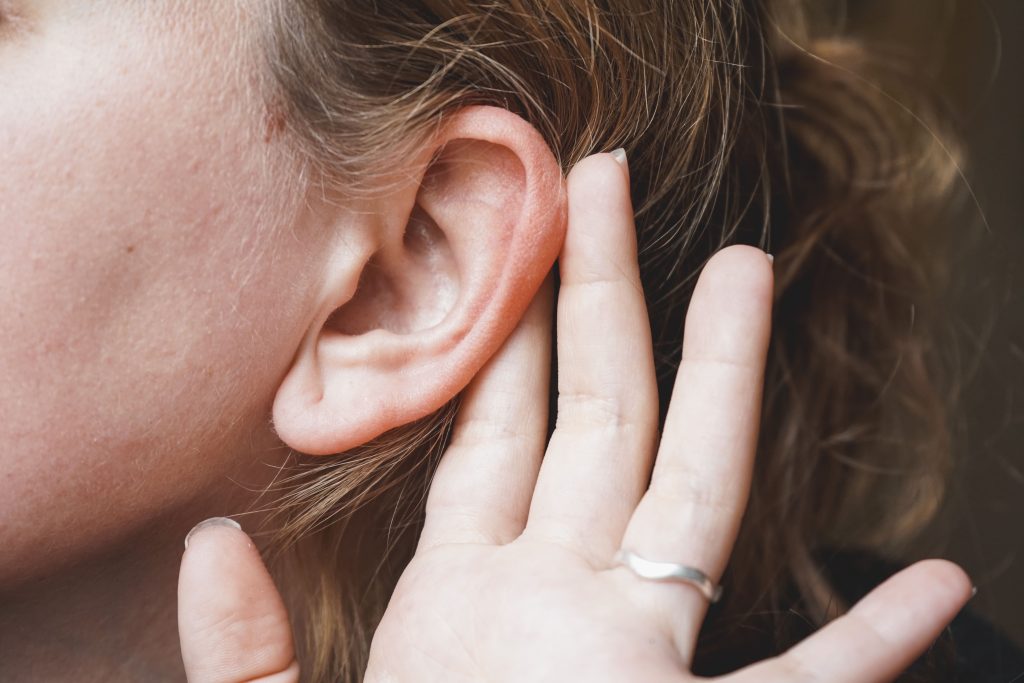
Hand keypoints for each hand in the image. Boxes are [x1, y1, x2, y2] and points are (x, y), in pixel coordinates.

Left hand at [177, 152, 972, 682]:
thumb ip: (244, 650)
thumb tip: (208, 542)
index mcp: (466, 596)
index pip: (501, 437)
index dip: (513, 342)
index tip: (525, 247)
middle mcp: (556, 598)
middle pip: (594, 415)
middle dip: (601, 293)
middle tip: (605, 176)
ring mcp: (625, 652)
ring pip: (687, 491)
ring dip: (724, 378)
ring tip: (747, 270)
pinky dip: (870, 649)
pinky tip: (936, 595)